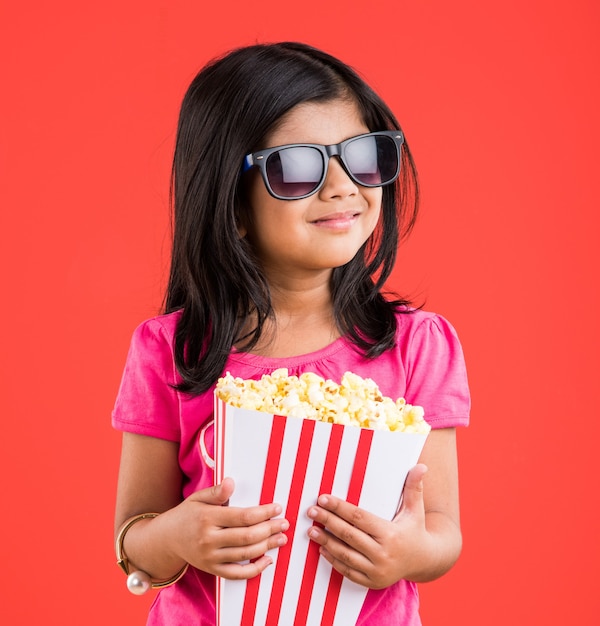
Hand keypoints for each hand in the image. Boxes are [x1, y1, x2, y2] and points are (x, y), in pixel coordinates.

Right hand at [166, 477, 288, 579]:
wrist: (166, 540)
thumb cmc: (186, 515)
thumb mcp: (198, 498)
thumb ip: (217, 492)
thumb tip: (231, 482)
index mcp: (207, 518)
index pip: (243, 516)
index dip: (264, 512)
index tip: (277, 508)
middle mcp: (209, 540)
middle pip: (247, 536)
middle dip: (270, 529)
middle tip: (284, 523)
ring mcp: (210, 557)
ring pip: (245, 555)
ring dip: (267, 546)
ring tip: (281, 538)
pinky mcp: (212, 570)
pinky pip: (237, 574)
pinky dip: (255, 570)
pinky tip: (268, 560)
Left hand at [306, 464, 431, 588]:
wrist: (425, 562)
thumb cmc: (415, 531)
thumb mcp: (415, 510)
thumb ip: (414, 487)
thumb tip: (421, 466)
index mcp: (391, 534)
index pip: (359, 518)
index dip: (339, 507)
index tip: (323, 498)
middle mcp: (384, 554)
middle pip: (349, 535)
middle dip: (328, 521)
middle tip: (311, 511)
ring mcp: (377, 571)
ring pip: (346, 555)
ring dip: (326, 542)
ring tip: (311, 530)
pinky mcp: (372, 582)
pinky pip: (349, 571)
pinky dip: (334, 561)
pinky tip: (322, 549)